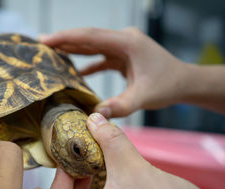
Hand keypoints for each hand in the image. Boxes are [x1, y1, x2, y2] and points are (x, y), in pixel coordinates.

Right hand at [41, 27, 189, 117]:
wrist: (184, 82)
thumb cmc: (168, 85)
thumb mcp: (144, 96)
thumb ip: (121, 106)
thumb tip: (95, 115)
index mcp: (127, 43)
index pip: (90, 37)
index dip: (66, 38)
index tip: (45, 40)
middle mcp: (123, 40)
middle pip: (87, 38)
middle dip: (64, 41)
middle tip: (40, 45)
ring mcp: (122, 47)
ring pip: (92, 46)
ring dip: (72, 49)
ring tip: (50, 54)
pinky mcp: (122, 56)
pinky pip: (99, 57)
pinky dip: (86, 63)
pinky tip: (74, 72)